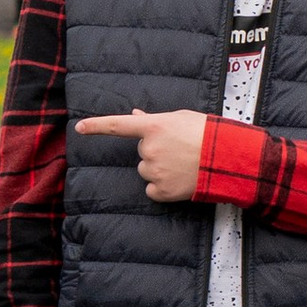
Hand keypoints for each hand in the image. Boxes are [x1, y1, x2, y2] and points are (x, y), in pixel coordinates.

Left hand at [76, 108, 211, 202]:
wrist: (227, 159)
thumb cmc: (207, 134)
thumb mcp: (181, 118)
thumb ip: (154, 120)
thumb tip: (134, 116)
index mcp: (153, 127)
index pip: (117, 125)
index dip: (96, 126)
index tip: (79, 127)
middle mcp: (149, 149)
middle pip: (142, 151)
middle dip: (156, 150)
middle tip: (180, 150)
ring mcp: (154, 171)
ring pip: (146, 170)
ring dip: (160, 168)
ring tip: (184, 164)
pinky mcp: (161, 190)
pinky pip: (152, 189)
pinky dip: (163, 187)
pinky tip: (180, 179)